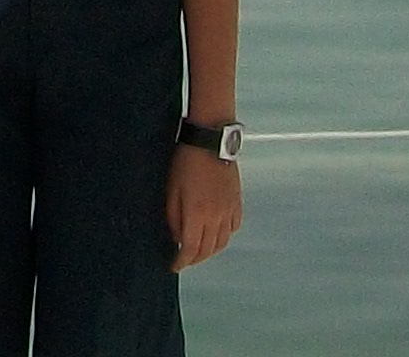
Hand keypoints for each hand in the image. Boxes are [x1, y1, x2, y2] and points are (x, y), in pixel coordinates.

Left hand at [167, 144, 242, 268]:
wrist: (210, 141)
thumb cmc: (186, 162)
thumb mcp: (171, 189)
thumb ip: (173, 216)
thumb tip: (177, 237)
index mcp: (197, 214)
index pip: (191, 249)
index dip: (182, 261)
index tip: (174, 266)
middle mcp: (216, 217)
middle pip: (208, 250)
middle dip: (195, 258)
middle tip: (184, 259)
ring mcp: (229, 210)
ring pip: (222, 242)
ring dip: (210, 251)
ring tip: (199, 250)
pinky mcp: (237, 202)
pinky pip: (233, 227)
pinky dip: (224, 236)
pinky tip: (217, 233)